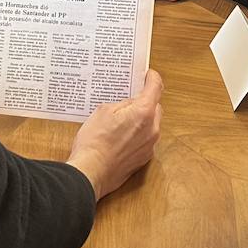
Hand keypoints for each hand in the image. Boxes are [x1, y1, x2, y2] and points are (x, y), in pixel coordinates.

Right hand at [68, 70, 163, 199]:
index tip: (148, 75)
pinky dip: (138, 135)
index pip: (156, 87)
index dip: (152, 78)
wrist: (91, 172)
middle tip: (130, 98)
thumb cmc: (94, 142)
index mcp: (144, 112)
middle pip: (156, 107)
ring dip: (142, 120)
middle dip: (145, 101)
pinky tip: (122, 136)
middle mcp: (152, 129)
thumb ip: (122, 104)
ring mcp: (150, 146)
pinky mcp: (144, 159)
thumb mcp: (104, 111)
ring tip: (122, 120)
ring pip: (151, 125)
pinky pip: (146, 140)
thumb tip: (130, 104)